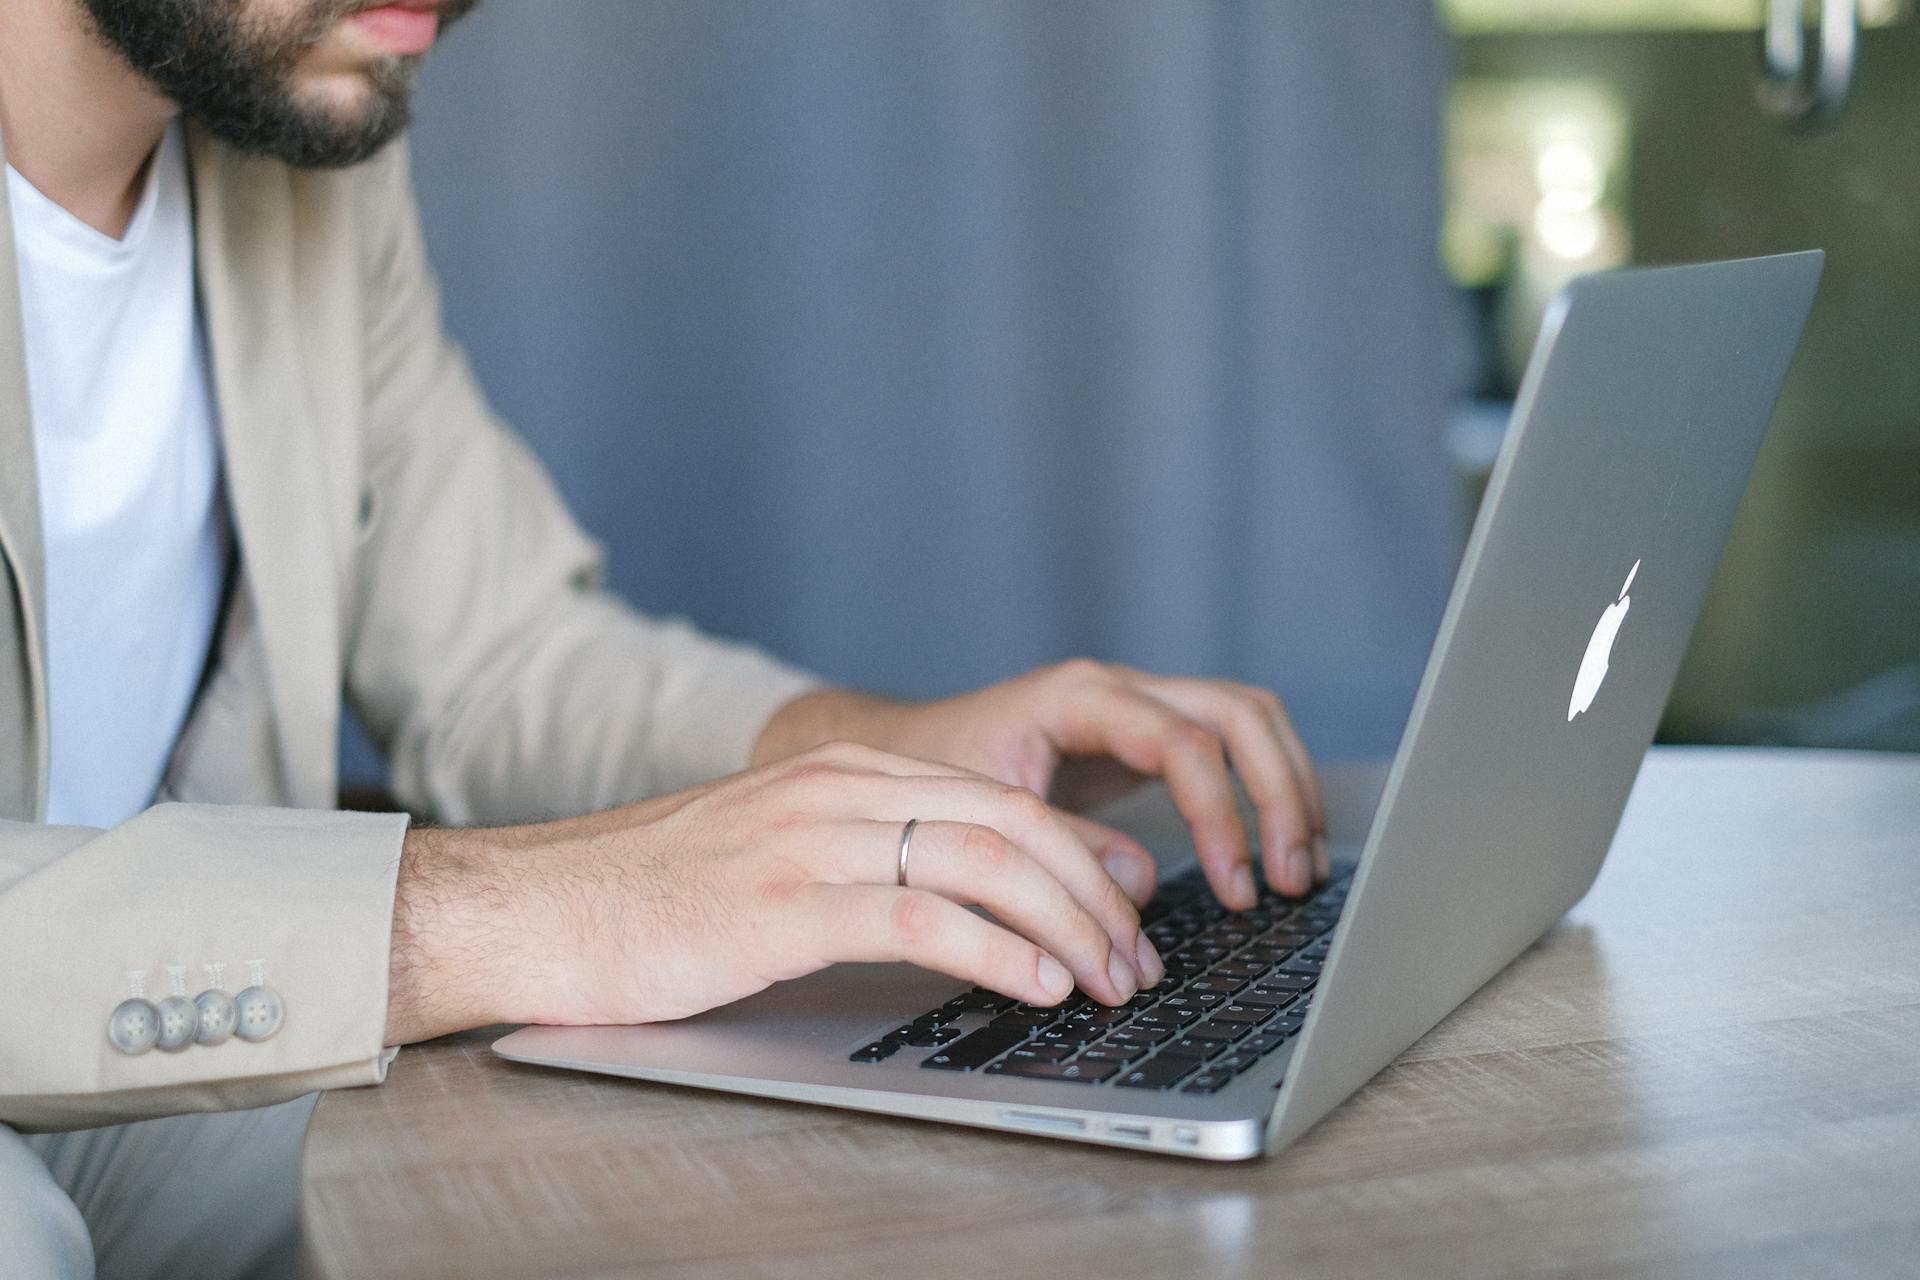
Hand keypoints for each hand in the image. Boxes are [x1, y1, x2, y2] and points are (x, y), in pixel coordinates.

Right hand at [385, 742, 1162, 1042]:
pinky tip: (1035, 985)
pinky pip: (918, 916)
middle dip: (1093, 894)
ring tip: (1107, 979)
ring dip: (1064, 925)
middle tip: (1135, 957)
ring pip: (982, 860)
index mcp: (846, 774)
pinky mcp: (781, 905)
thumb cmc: (652, 896)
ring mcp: (811, 840)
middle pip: (1011, 822)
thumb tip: (958, 912)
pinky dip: (995, 950)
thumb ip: (863, 861)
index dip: (1079, 855)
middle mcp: (840, 790)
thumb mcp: (774, 854)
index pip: (999, 799)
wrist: (537, 905)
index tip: (1126, 908)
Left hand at [752, 659, 1326, 908]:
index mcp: (1076, 698)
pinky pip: (1231, 741)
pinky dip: (1263, 789)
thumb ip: (1058, 852)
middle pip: (1239, 713)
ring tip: (1297, 870)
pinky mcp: (1145, 733)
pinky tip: (1274, 850)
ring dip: (1285, 789)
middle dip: (1277, 795)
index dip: (1220, 815)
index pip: (1183, 742)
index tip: (1236, 888)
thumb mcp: (982, 821)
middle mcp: (1116, 688)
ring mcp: (1137, 703)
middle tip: (1289, 879)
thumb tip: (1141, 890)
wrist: (894, 754)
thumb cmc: (927, 785)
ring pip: (1249, 718)